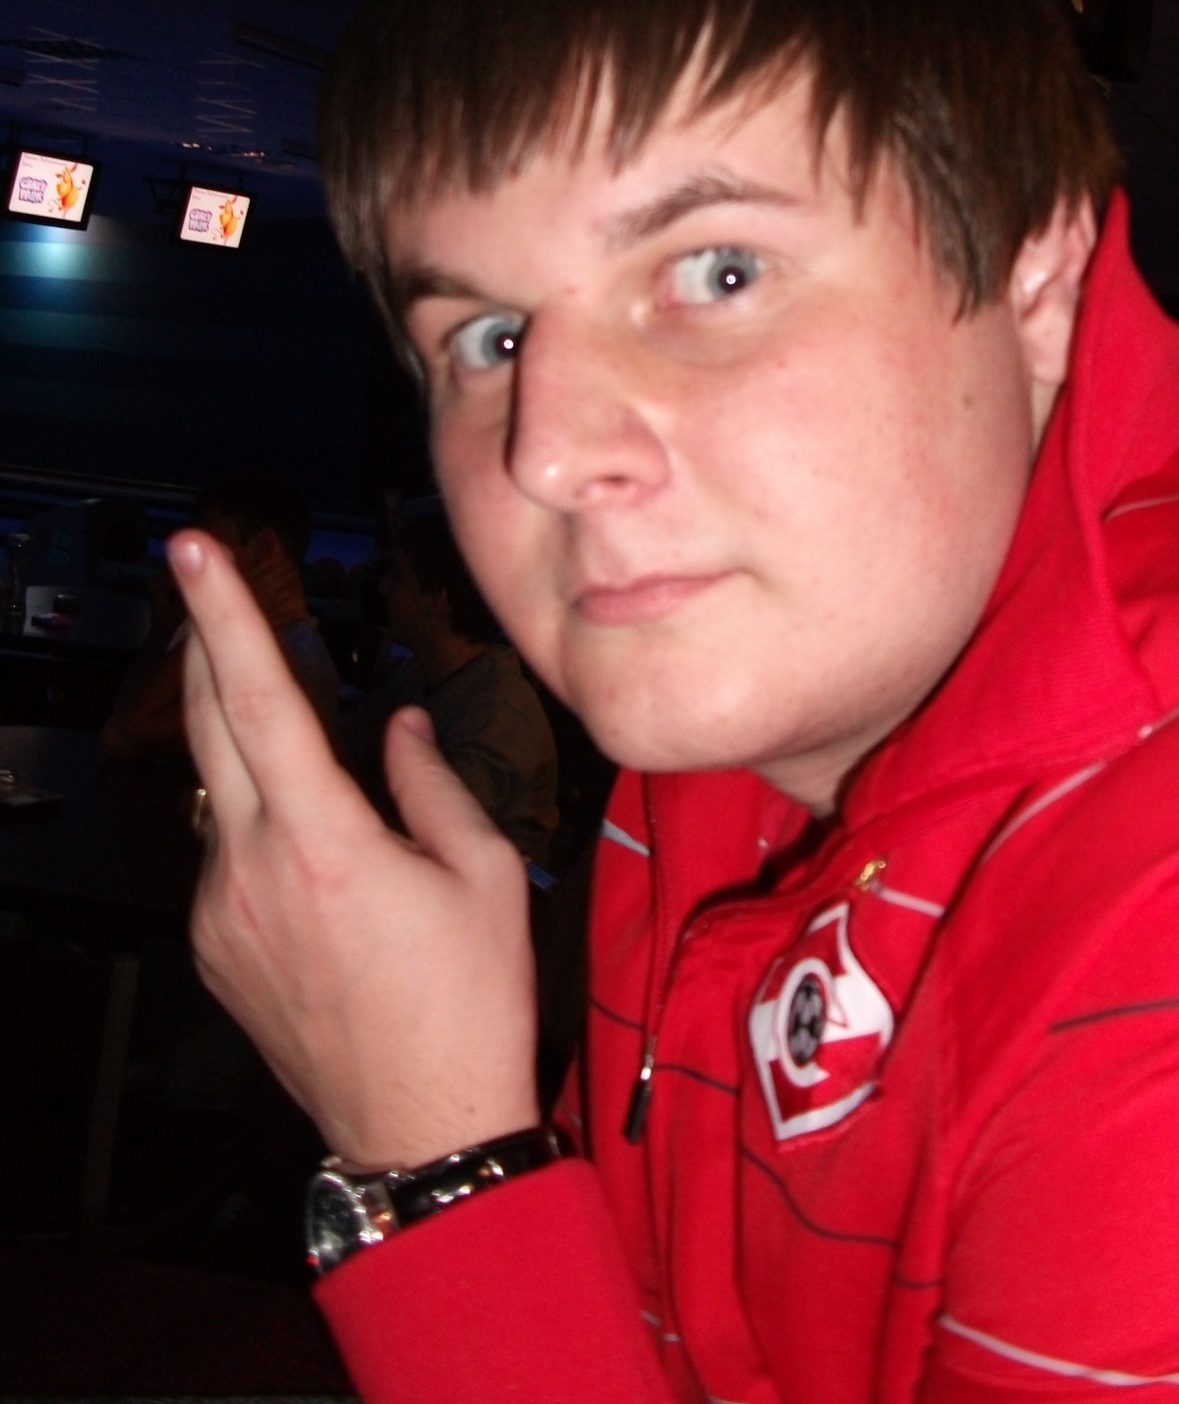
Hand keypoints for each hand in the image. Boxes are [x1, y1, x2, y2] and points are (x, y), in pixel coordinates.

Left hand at [171, 529, 540, 1171]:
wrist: (420, 1130)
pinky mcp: (212, 949)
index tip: (193, 551)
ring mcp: (219, 915)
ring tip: (288, 715)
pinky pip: (224, 853)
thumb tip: (401, 727)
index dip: (227, 616)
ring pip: (218, 792)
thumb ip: (431, 785)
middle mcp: (250, 872)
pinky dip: (255, 817)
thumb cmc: (471, 1001)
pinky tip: (311, 839)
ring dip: (240, 739)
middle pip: (207, 726)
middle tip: (201, 578)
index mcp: (324, 843)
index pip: (259, 701)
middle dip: (201, 641)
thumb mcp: (483, 876)